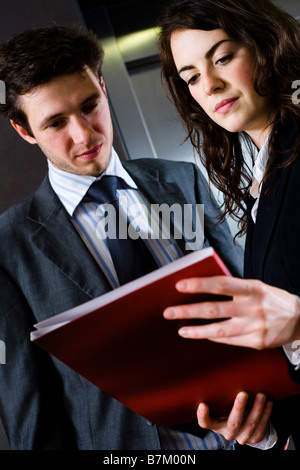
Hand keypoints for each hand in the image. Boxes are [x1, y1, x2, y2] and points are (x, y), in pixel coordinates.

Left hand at [163, 276, 299, 348]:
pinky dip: (213, 337)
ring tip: (181, 330)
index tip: (180, 285)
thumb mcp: (257, 287)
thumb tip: (203, 288)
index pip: (221, 284)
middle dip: (188, 311)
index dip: (199, 284)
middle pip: (215, 309)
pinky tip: (201, 335)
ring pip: (219, 330)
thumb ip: (234, 288)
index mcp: (253, 288)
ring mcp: (255, 326)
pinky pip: (229, 340)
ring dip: (197, 330)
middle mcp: (253, 307)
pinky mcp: (257, 342)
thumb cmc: (272, 299)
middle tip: (169, 312)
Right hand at [197, 391, 272, 445]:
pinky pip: (261, 427)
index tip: (203, 405)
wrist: (243, 424)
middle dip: (239, 408)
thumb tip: (220, 368)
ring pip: (250, 425)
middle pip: (232, 424)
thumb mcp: (221, 404)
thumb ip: (219, 394)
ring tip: (261, 395)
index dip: (203, 415)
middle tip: (243, 394)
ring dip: (257, 409)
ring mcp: (240, 436)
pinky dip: (265, 414)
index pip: (205, 422)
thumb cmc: (228, 407)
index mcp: (214, 423)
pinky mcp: (253, 437)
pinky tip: (268, 403)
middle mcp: (226, 432)